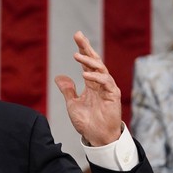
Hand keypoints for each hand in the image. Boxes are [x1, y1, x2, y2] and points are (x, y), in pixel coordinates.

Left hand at [54, 31, 122, 145]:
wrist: (97, 137)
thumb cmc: (87, 122)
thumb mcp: (72, 104)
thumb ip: (67, 90)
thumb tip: (59, 76)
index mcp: (91, 84)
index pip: (87, 63)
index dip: (82, 49)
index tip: (77, 36)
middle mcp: (100, 83)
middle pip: (95, 61)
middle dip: (86, 48)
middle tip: (78, 35)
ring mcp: (108, 88)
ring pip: (101, 69)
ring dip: (89, 62)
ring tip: (77, 55)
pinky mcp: (113, 96)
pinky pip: (106, 82)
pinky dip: (96, 77)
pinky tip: (85, 75)